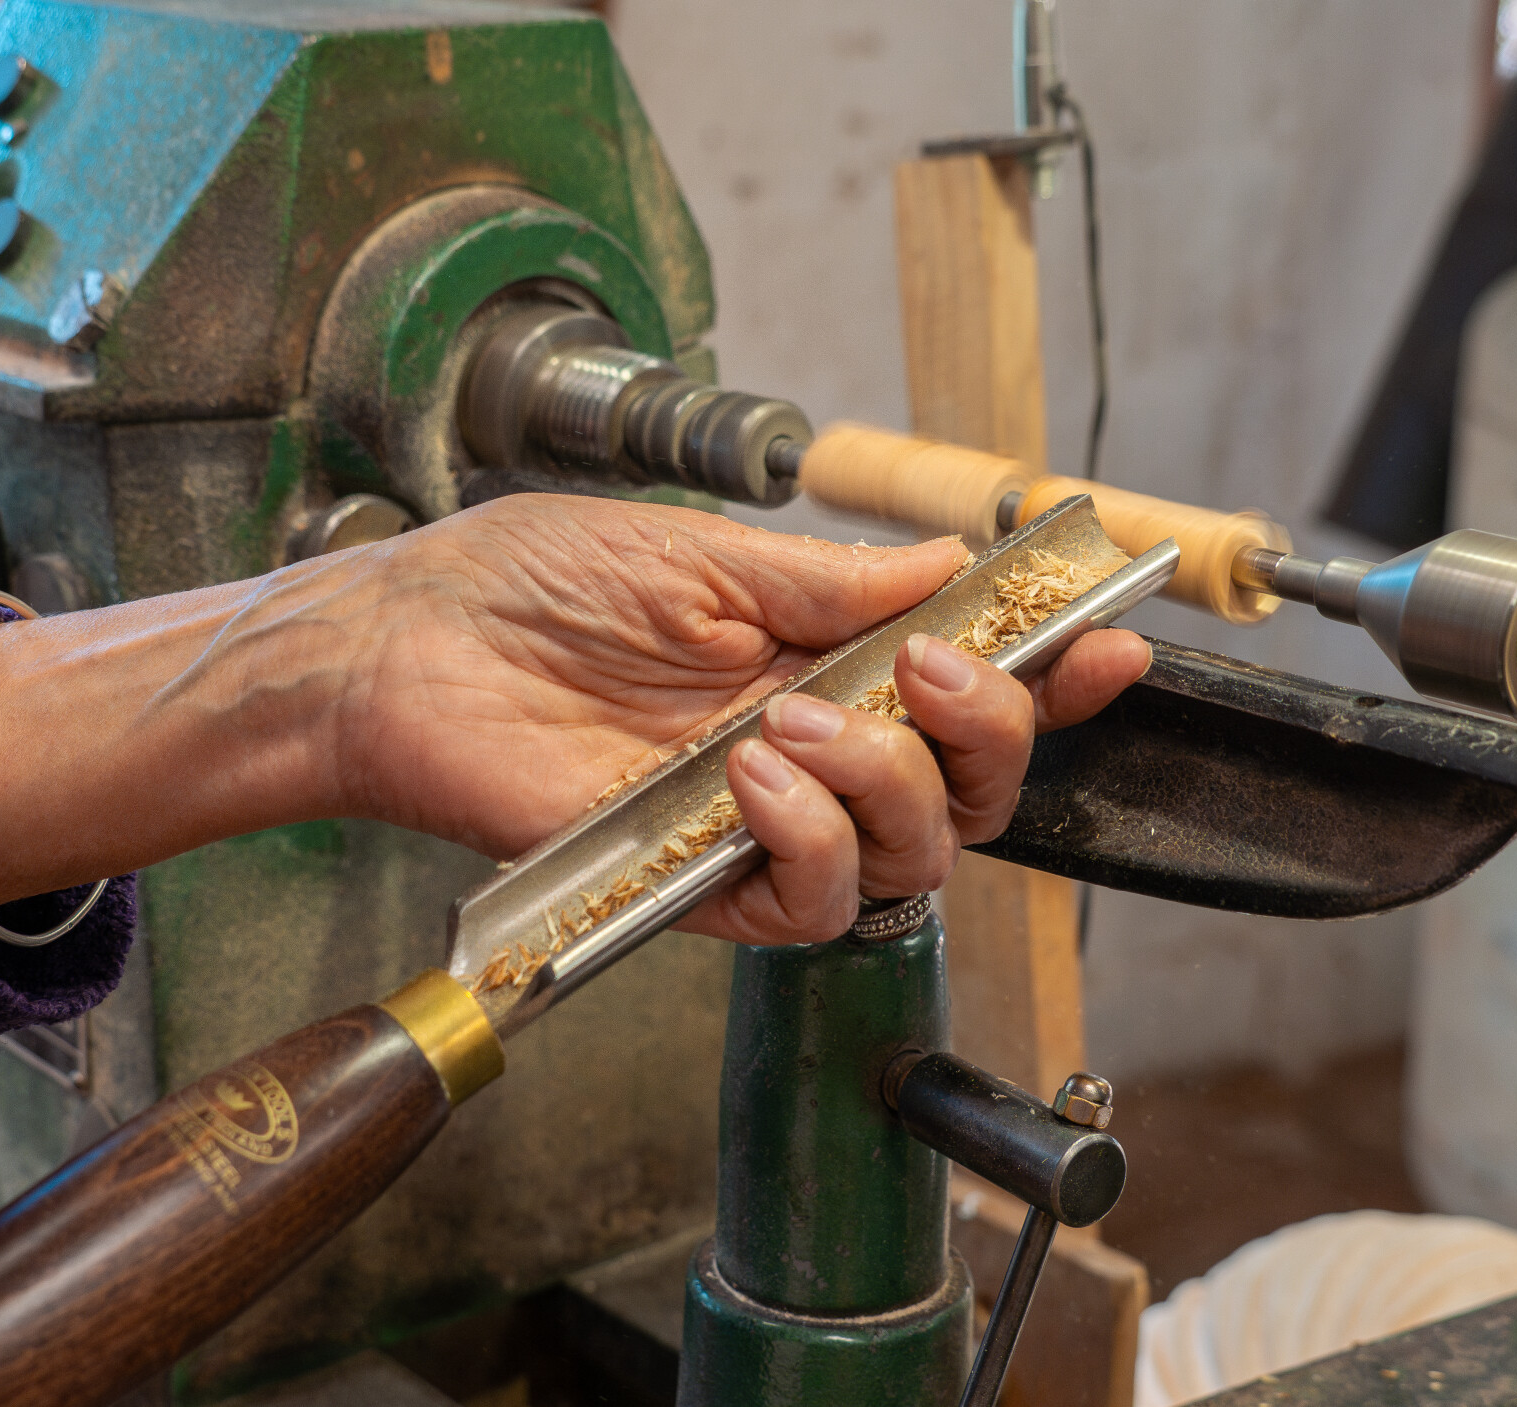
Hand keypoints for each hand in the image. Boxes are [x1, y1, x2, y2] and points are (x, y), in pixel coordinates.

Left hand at [319, 497, 1148, 940]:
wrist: (406, 648)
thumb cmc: (525, 587)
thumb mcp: (698, 554)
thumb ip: (833, 582)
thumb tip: (955, 564)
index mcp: (818, 662)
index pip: (964, 687)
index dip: (1051, 675)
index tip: (1110, 636)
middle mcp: (808, 752)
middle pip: (972, 789)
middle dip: (992, 729)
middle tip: (929, 670)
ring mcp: (758, 826)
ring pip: (914, 857)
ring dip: (890, 785)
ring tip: (798, 721)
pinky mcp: (698, 887)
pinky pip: (810, 908)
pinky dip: (811, 844)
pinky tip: (758, 780)